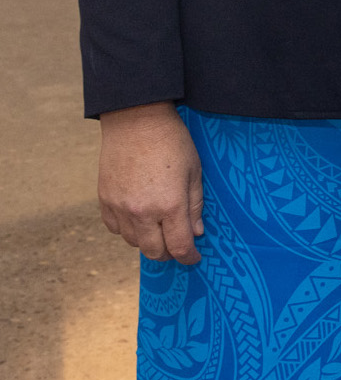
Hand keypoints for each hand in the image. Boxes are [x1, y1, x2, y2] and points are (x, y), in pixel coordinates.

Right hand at [98, 102, 204, 263]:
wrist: (136, 121)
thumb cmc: (172, 142)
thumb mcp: (194, 171)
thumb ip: (195, 206)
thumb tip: (196, 233)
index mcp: (170, 205)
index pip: (179, 246)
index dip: (188, 257)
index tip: (194, 258)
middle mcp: (142, 212)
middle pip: (154, 251)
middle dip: (169, 254)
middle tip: (178, 247)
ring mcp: (120, 208)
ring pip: (133, 242)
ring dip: (148, 242)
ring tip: (160, 230)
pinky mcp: (104, 201)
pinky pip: (115, 229)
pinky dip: (128, 230)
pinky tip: (139, 219)